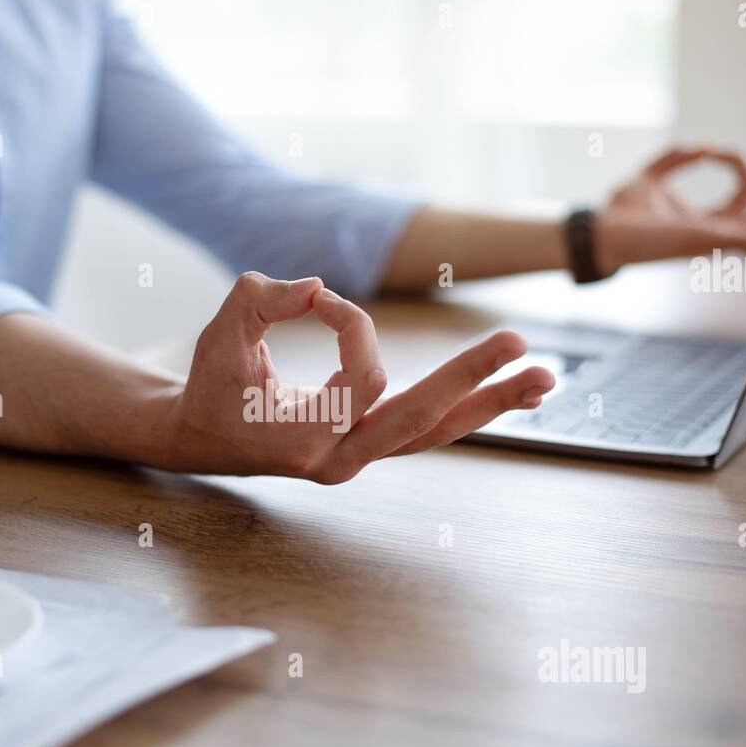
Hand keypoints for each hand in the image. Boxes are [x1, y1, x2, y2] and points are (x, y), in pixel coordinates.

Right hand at [165, 272, 555, 482]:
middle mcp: (340, 458)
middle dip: (473, 382)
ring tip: (545, 379)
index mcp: (305, 440)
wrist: (201, 439)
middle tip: (521, 345)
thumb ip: (259, 301)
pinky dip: (468, 408)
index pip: (363, 378)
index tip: (321, 300)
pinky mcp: (371, 444)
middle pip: (422, 421)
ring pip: (435, 433)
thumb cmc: (210, 386)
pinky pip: (427, 428)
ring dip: (490, 405)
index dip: (353, 327)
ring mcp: (360, 456)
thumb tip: (317, 288)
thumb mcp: (219, 336)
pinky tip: (511, 392)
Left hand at [595, 146, 745, 275]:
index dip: (737, 163)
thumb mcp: (651, 176)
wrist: (597, 230)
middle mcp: (717, 233)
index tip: (712, 151)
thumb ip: (678, 158)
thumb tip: (705, 147)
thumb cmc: (619, 211)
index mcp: (710, 220)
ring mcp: (713, 240)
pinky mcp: (703, 242)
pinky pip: (745, 242)